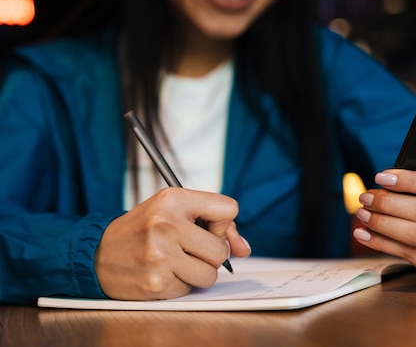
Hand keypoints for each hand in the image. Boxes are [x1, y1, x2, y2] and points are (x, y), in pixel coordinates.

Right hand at [95, 187, 250, 299]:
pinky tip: (162, 272)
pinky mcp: (155, 283)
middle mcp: (165, 224)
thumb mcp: (174, 211)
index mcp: (173, 199)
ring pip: (210, 274)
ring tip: (175, 261)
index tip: (208, 227)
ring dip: (197, 272)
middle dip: (210, 254)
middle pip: (221, 250)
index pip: (229, 209)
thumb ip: (216, 225)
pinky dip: (180, 284)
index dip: (223, 224)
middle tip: (188, 248)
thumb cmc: (143, 229)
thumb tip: (244, 249)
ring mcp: (160, 255)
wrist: (97, 253)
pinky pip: (189, 289)